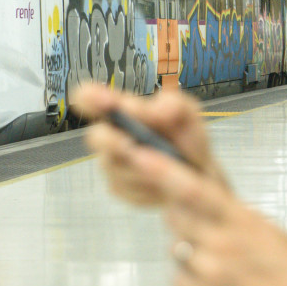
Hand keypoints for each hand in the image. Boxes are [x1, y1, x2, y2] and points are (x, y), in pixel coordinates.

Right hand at [70, 83, 225, 204]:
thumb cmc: (187, 139)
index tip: (106, 103)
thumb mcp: (188, 116)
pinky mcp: (117, 187)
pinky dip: (146, 186)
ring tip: (166, 167)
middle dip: (113, 143)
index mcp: (122, 109)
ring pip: (114, 167)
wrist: (196, 175)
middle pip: (96, 137)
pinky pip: (125, 188)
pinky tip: (161, 184)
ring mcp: (111, 162)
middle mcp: (110, 133)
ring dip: (140, 168)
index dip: (90, 98)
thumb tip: (151, 107)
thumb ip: (172, 105)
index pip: (90, 97)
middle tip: (131, 146)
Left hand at [71, 81, 286, 285]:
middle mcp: (222, 243)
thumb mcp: (268, 230)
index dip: (164, 171)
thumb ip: (234, 214)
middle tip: (201, 223)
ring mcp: (210, 271)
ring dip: (188, 246)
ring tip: (218, 258)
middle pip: (175, 216)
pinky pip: (179, 276)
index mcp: (242, 220)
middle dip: (180, 215)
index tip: (141, 155)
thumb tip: (204, 199)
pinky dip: (189, 275)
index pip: (195, 190)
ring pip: (176, 245)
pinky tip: (213, 279)